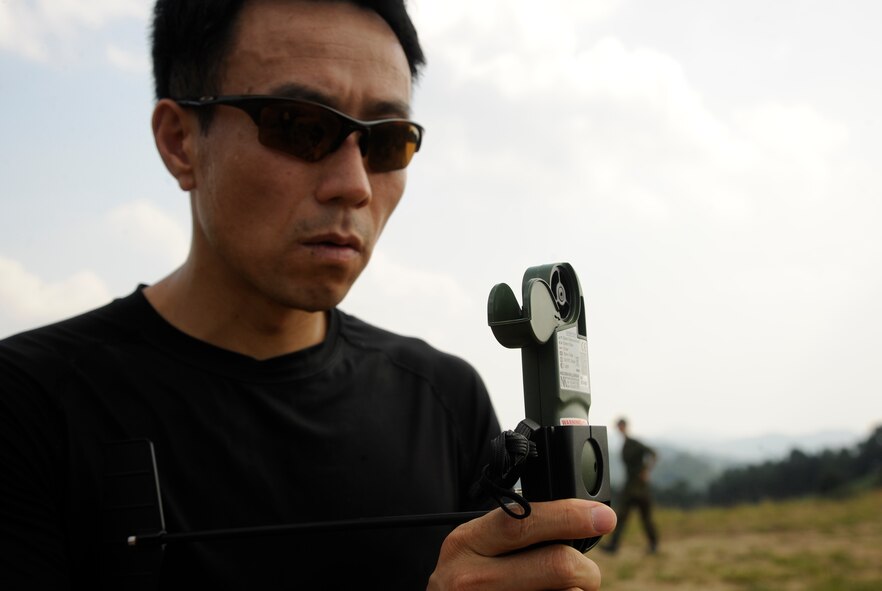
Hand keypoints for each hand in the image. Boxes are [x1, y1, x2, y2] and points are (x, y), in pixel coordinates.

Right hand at [427, 499, 616, 590]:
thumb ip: (512, 530)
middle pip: (556, 565)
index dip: (569, 516)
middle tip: (586, 572)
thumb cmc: (465, 582)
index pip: (523, 522)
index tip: (603, 517)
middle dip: (585, 568)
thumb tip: (575, 519)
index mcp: (467, 543)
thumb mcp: (474, 547)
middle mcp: (473, 578)